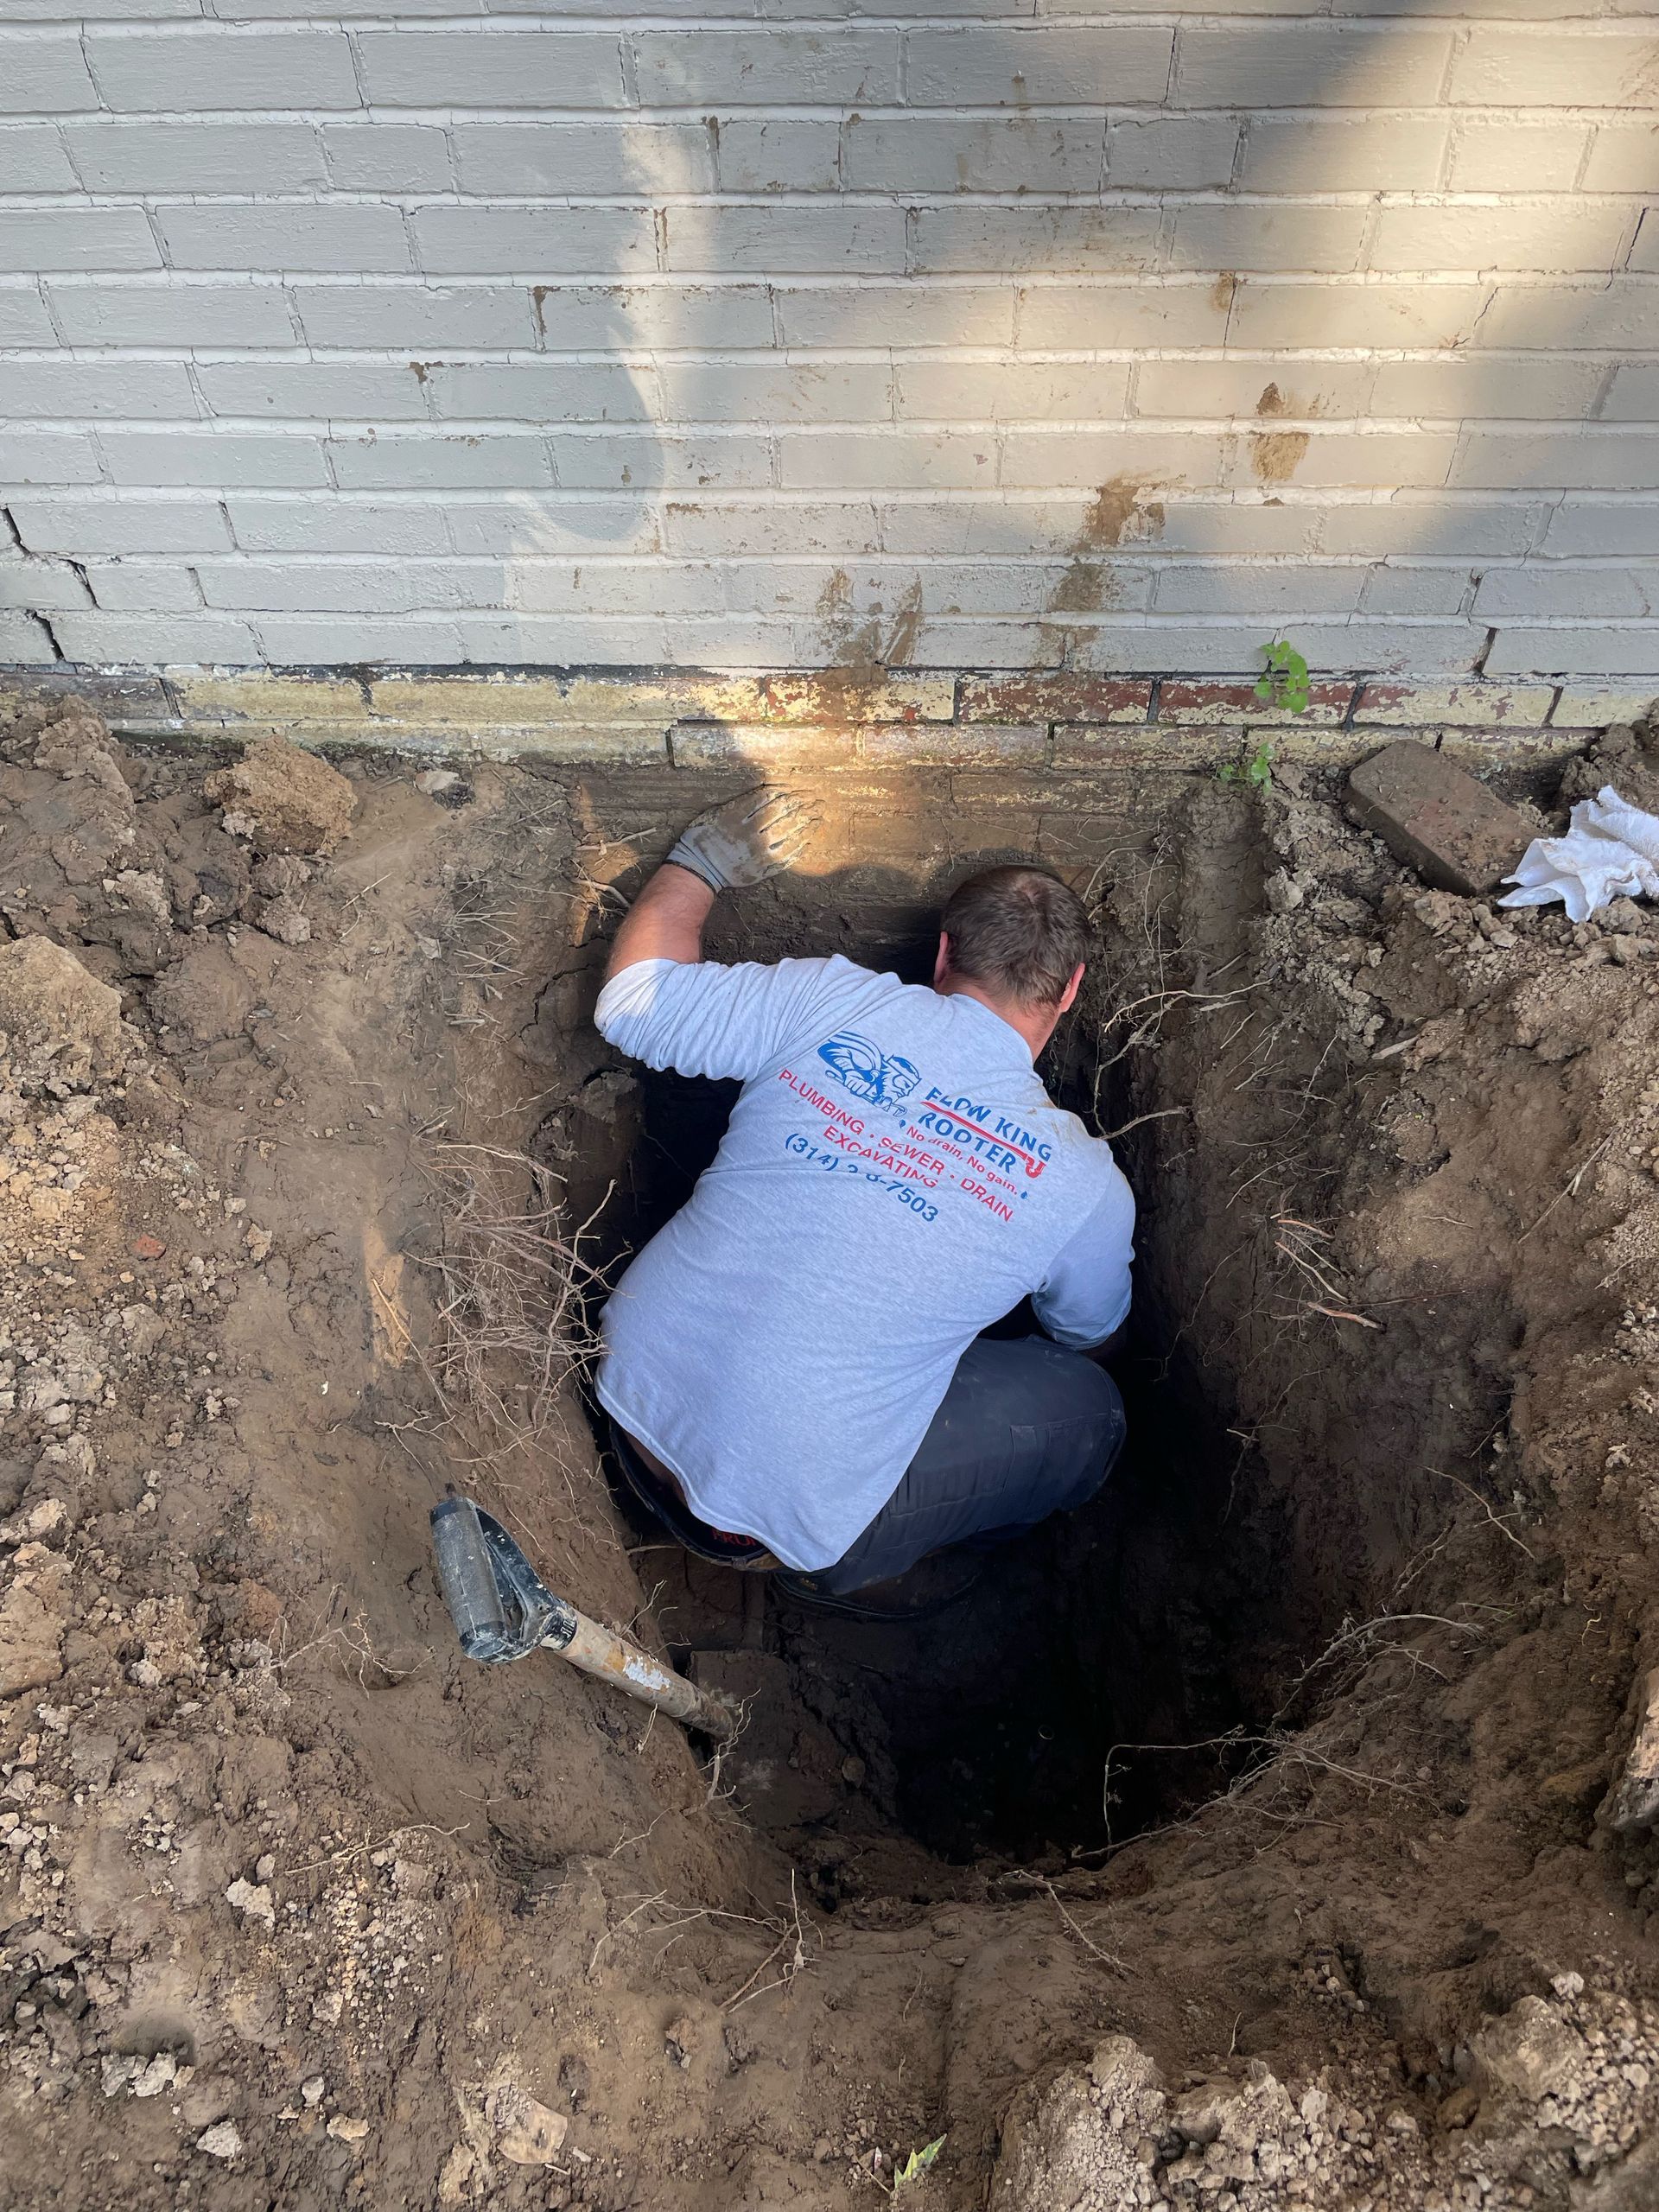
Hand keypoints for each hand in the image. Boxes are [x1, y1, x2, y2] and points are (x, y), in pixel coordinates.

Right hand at [666, 786, 816, 892]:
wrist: (699, 869)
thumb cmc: (704, 837)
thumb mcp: (716, 813)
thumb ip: (739, 804)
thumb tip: (764, 793)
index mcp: (736, 815)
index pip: (767, 797)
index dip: (784, 791)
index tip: (796, 789)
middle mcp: (749, 832)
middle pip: (781, 813)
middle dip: (801, 804)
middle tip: (815, 800)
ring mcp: (757, 851)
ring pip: (788, 833)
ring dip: (805, 824)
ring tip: (817, 818)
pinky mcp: (762, 868)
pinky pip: (786, 856)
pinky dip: (798, 847)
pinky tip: (807, 840)